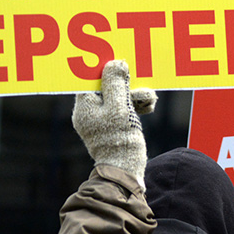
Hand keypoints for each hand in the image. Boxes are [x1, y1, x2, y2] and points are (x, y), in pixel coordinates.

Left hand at [72, 60, 156, 187]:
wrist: (126, 170)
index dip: (105, 70)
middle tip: (139, 84)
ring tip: (149, 100)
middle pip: (107, 87)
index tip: (119, 65)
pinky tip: (148, 106)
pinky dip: (136, 105)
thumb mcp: (119, 107)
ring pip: (119, 97)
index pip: (90, 80)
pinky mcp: (114, 126)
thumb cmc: (120, 140)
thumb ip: (116, 83)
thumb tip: (114, 63)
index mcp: (85, 107)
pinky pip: (124, 108)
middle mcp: (90, 112)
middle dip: (127, 85)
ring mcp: (101, 120)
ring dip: (136, 95)